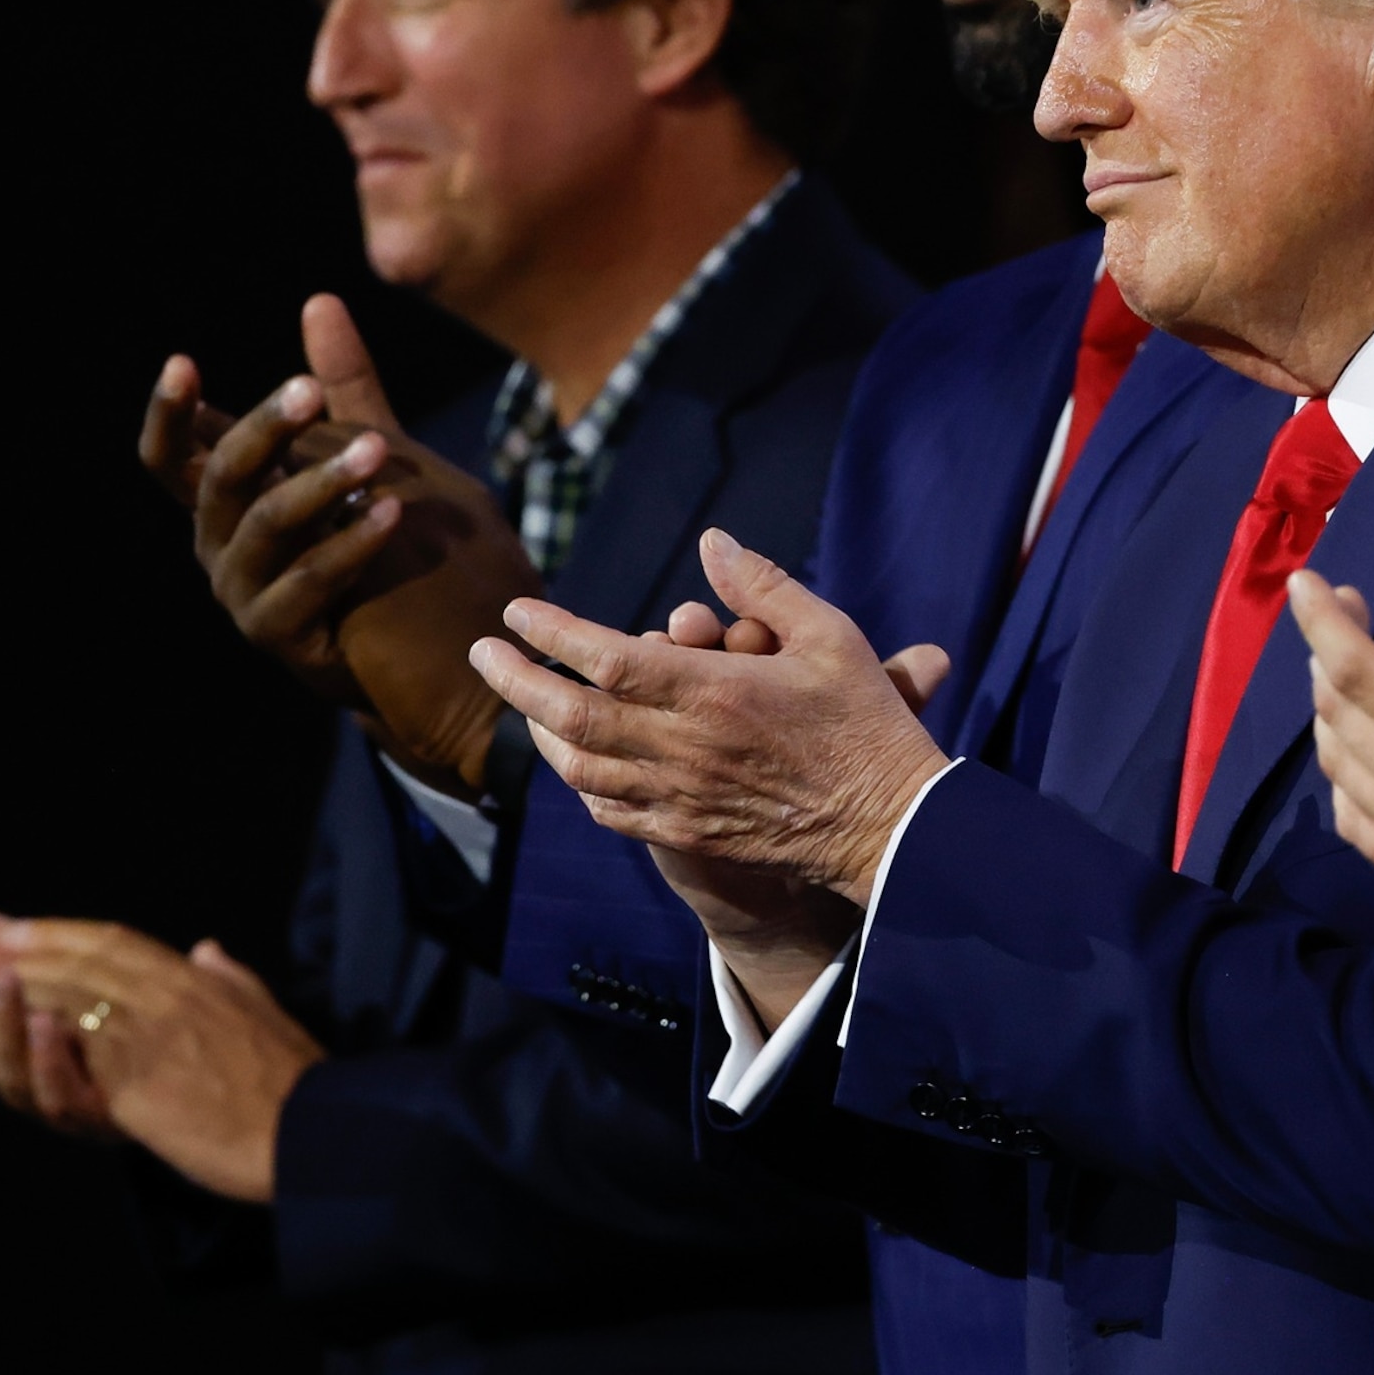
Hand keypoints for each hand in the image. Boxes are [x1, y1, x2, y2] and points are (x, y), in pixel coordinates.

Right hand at [0, 897, 117, 1138]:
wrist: (203, 1090)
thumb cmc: (141, 1031)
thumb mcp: (103, 978)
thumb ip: (65, 949)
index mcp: (16, 1043)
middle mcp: (24, 1074)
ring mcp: (53, 1100)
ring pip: (7, 1067)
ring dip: (2, 1021)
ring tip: (5, 979)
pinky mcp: (92, 1117)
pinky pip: (58, 1095)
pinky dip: (47, 1060)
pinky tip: (46, 1023)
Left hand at [0, 919, 324, 1202]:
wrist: (303, 1133)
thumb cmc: (291, 1079)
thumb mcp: (265, 1012)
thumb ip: (229, 978)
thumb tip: (206, 949)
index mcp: (198, 982)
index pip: (117, 942)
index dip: (63, 932)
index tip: (23, 929)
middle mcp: (167, 1001)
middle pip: (82, 965)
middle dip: (27, 952)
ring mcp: (147, 1042)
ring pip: (69, 1004)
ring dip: (21, 990)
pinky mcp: (133, 1088)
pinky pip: (79, 1060)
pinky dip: (43, 1042)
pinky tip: (19, 1035)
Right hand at [148, 297, 538, 791]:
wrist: (436, 647)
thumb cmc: (394, 540)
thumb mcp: (369, 453)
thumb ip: (345, 387)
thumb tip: (320, 301)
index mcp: (232, 500)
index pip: (176, 452)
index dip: (170, 411)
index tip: (184, 362)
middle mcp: (223, 546)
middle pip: (217, 479)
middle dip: (261, 432)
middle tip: (307, 392)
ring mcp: (245, 595)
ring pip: (263, 527)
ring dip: (317, 484)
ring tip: (376, 452)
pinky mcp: (282, 638)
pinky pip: (306, 584)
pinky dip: (348, 546)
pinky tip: (391, 515)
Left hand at [470, 530, 954, 1023]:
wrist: (889, 823)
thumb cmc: (866, 724)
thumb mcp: (832, 637)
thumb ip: (766, 586)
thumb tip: (713, 541)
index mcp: (717, 693)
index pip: (608, 658)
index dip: (553, 633)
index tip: (518, 612)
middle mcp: (686, 747)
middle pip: (573, 715)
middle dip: (517, 682)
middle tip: (483, 653)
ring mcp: (682, 797)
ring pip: (582, 768)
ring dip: (542, 733)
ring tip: (525, 703)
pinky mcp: (689, 833)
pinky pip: (613, 812)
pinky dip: (582, 784)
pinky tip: (577, 762)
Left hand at [1290, 544, 1373, 1003]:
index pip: (1354, 669)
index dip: (1323, 619)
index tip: (1309, 582)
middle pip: (1336, 712)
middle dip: (1329, 653)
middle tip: (1352, 619)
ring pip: (1338, 765)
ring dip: (1334, 711)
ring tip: (1356, 676)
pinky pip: (1355, 819)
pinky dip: (1346, 774)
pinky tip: (1368, 753)